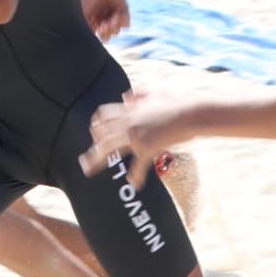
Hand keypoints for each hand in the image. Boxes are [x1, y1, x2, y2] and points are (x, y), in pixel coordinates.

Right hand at [78, 0, 129, 40]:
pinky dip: (123, 22)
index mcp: (95, 23)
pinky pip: (126, 23)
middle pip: (110, 35)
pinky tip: (118, 15)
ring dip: (115, 27)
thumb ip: (89, 28)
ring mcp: (115, 15)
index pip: (102, 36)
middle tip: (105, 24)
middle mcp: (105, 20)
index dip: (102, 35)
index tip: (99, 28)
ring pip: (118, 30)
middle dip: (109, 32)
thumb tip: (93, 40)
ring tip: (112, 19)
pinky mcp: (123, 9)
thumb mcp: (85, 14)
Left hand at [79, 90, 193, 187]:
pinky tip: (133, 183)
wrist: (192, 113)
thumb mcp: (155, 93)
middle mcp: (128, 123)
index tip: (93, 133)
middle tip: (83, 161)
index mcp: (129, 110)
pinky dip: (136, 176)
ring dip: (97, 161)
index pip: (104, 115)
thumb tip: (126, 96)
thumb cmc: (177, 103)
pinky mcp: (148, 148)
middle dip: (91, 149)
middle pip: (101, 135)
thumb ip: (138, 94)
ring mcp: (136, 135)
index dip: (96, 124)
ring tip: (89, 171)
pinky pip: (137, 165)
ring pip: (109, 149)